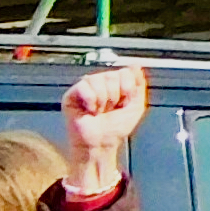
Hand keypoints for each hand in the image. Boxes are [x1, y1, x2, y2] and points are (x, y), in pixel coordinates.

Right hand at [60, 63, 148, 202]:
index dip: (127, 88)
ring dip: (102, 100)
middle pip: (112, 75)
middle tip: (109, 109)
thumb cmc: (115, 129)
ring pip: (98, 80)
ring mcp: (85, 89)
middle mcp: (99, 83)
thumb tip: (136, 66)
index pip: (125, 72)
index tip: (123, 103)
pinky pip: (84, 87)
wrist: (101, 144)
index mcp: (115, 84)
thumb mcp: (136, 106)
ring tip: (99, 111)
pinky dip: (91, 101)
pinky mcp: (71, 96)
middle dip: (115, 96)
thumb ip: (138, 85)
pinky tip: (90, 110)